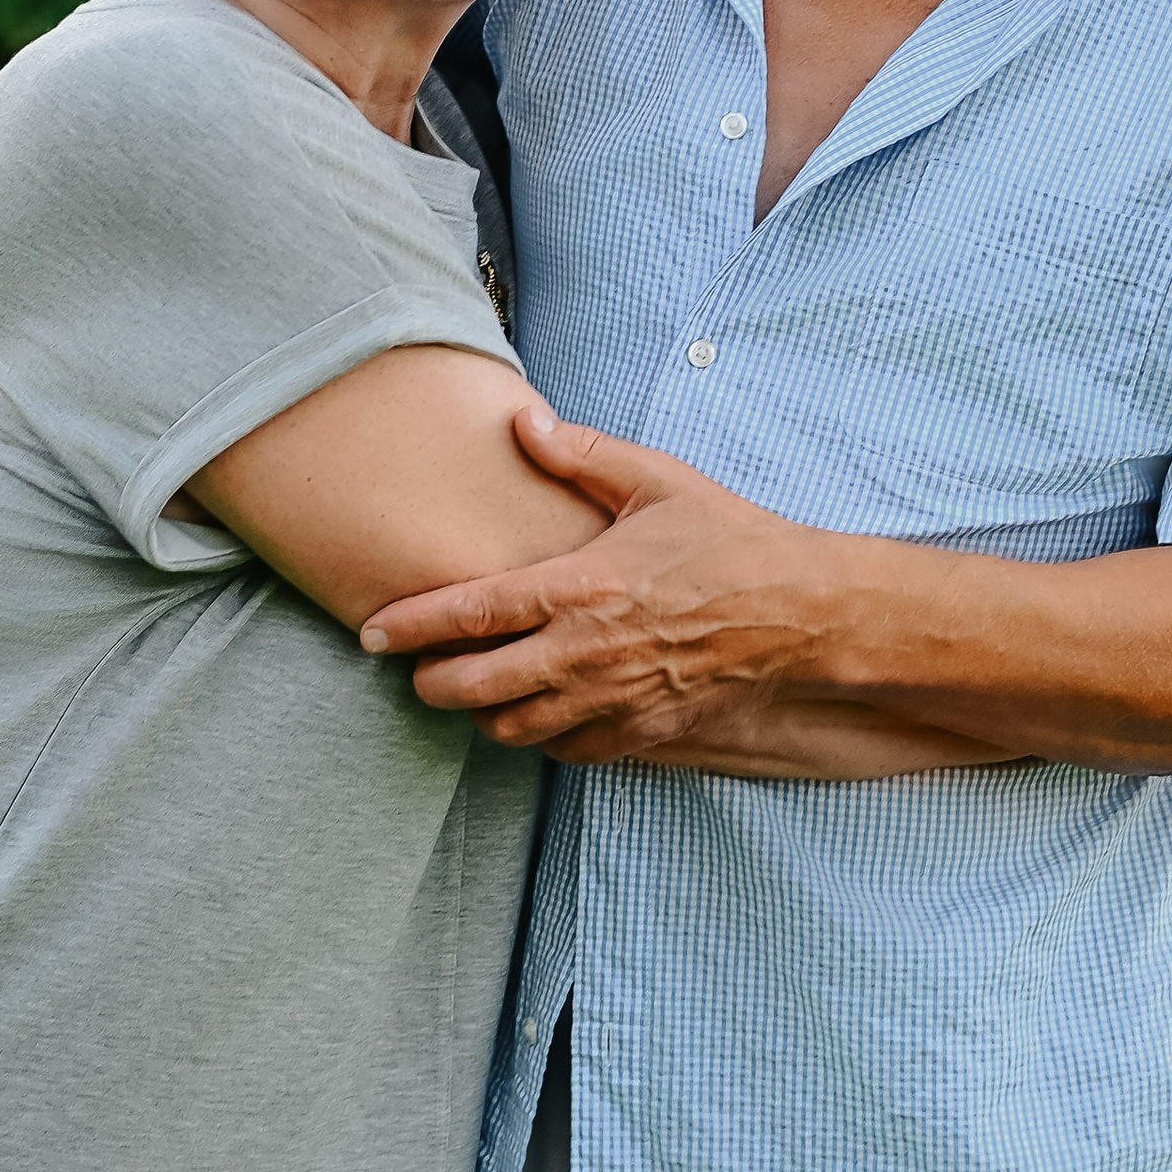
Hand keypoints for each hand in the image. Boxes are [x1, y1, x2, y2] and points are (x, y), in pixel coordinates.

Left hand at [359, 409, 841, 749]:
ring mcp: (612, 702)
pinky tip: (540, 709)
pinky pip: (565, 751)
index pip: (472, 613)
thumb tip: (522, 420)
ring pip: (513, 729)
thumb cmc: (729, 541)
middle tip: (415, 669)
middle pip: (474, 688)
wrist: (800, 614)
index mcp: (580, 588)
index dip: (411, 625)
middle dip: (430, 682)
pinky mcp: (640, 735)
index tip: (371, 632)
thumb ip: (581, 454)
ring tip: (474, 688)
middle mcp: (585, 654)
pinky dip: (540, 734)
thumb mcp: (657, 481)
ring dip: (482, 713)